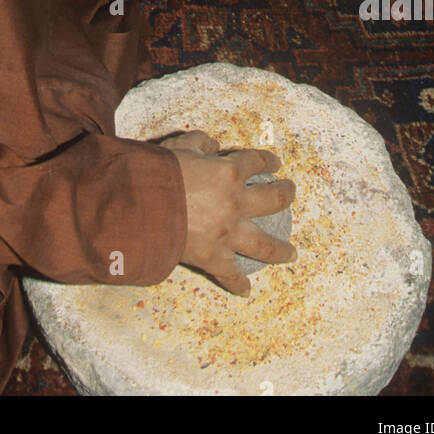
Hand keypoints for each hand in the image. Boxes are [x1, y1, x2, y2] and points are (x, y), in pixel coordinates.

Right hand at [173, 136, 295, 295]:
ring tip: (291, 253)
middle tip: (291, 193)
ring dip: (281, 249)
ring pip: (265, 244)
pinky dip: (238, 284)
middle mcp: (236, 202)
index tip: (276, 164)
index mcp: (230, 172)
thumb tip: (213, 145)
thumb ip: (200, 142)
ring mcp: (228, 233)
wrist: (141, 205)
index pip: (257, 162)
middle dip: (286, 195)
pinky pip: (230, 274)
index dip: (268, 161)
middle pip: (274, 199)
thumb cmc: (159, 171)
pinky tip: (245, 291)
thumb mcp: (180, 145)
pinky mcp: (213, 256)